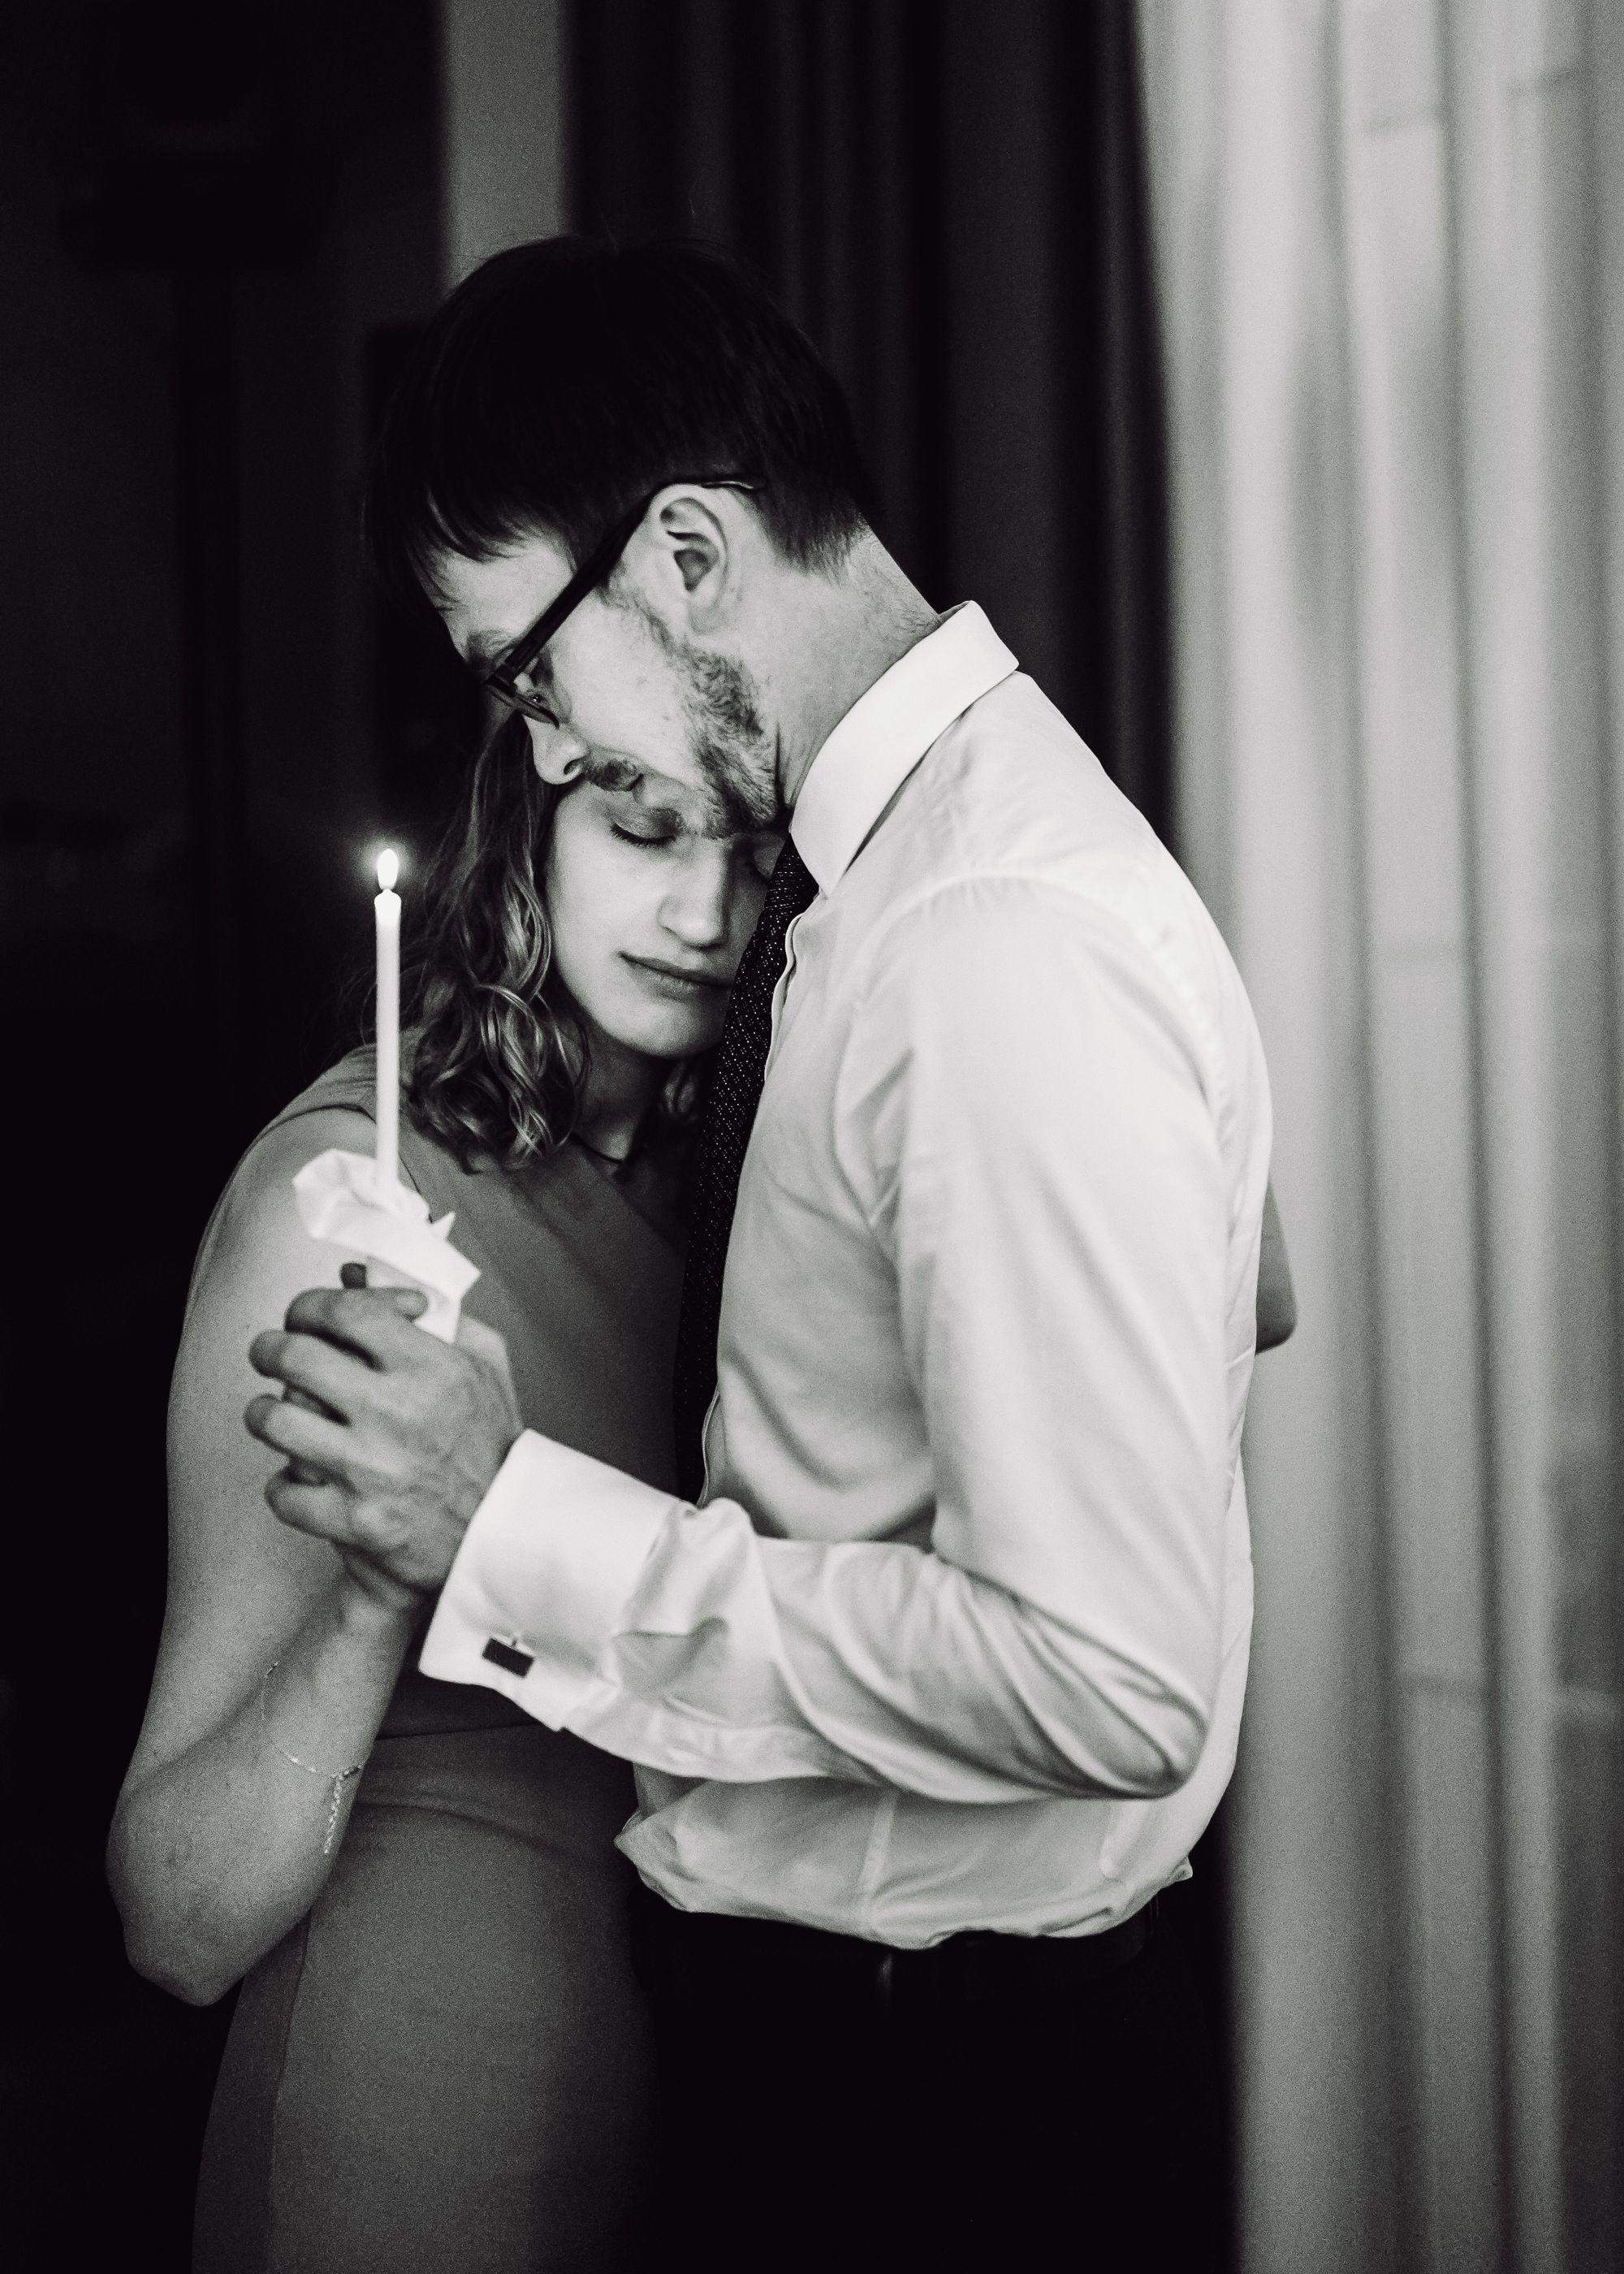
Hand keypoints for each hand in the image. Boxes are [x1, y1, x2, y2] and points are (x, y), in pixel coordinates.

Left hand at [245, 1285, 522, 1598]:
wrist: (505, 1538)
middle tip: (271, 1353)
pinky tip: (305, 1477)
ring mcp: (372, 1471)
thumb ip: (433, 1312)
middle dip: (270, 1348)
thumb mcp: (484, 1365)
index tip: (306, 1316)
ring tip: (278, 1416)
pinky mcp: (355, 1523)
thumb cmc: (492, 1447)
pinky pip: (282, 1491)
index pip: (345, 1312)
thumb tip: (358, 1276)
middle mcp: (398, 1414)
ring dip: (267, 1414)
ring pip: (275, 1420)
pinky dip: (285, 1485)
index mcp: (432, 1369)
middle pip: (294, 1357)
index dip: (312, 1305)